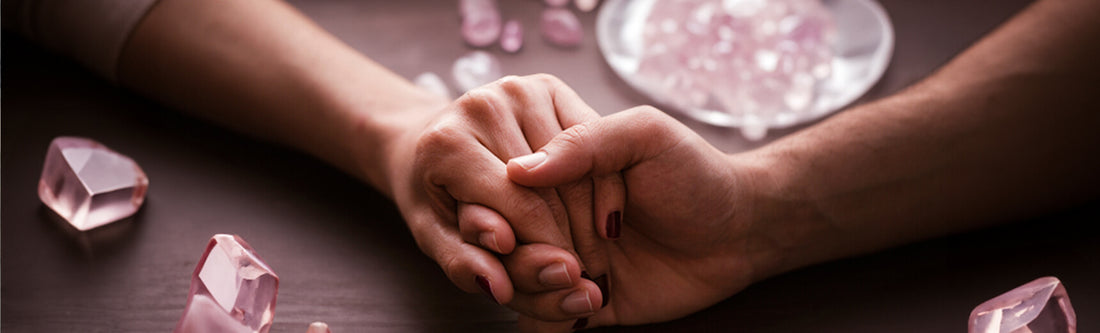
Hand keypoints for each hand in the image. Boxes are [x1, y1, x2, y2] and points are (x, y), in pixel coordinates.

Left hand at [379, 74, 622, 317]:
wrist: (429, 141)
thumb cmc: (432, 195)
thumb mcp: (436, 237)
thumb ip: (464, 265)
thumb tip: (499, 289)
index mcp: (448, 143)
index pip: (519, 208)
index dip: (551, 252)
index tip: (567, 282)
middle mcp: (484, 105)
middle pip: (551, 187)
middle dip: (570, 238)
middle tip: (582, 274)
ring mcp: (519, 89)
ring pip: (577, 165)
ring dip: (589, 214)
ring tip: (587, 248)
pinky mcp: (547, 84)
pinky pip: (591, 140)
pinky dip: (599, 182)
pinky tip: (595, 216)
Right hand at [507, 107, 792, 330]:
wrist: (742, 233)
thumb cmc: (697, 174)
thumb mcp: (645, 136)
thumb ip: (584, 141)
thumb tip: (519, 169)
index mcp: (559, 169)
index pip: (501, 187)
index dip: (498, 207)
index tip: (511, 225)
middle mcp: (553, 213)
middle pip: (497, 237)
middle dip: (519, 253)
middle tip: (567, 260)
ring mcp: (563, 256)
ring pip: (511, 279)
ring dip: (536, 286)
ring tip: (584, 280)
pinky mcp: (580, 299)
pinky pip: (541, 313)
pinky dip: (554, 312)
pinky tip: (593, 300)